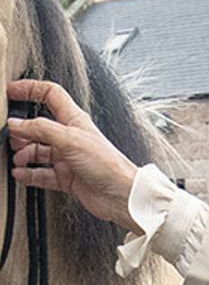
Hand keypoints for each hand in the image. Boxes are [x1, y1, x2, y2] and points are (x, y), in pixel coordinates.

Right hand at [5, 79, 141, 233]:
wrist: (121, 195)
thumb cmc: (107, 165)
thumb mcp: (70, 139)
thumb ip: (41, 129)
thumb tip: (16, 123)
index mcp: (75, 120)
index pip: (51, 95)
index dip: (30, 89)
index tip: (10, 92)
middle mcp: (70, 137)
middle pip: (38, 126)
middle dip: (22, 131)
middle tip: (12, 137)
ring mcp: (68, 158)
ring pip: (38, 151)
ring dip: (24, 154)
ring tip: (17, 158)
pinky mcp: (67, 177)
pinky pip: (42, 173)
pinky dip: (29, 174)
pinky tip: (21, 174)